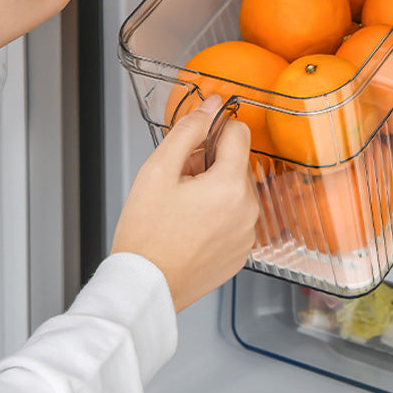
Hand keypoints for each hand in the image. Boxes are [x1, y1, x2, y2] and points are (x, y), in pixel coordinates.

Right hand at [111, 96, 258, 312]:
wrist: (144, 286)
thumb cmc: (146, 234)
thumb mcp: (157, 170)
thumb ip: (189, 130)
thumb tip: (211, 106)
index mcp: (231, 185)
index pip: (239, 132)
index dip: (214, 131)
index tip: (194, 145)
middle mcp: (249, 209)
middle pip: (237, 163)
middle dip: (211, 163)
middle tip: (179, 183)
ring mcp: (248, 233)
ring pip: (237, 190)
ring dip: (216, 189)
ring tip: (184, 208)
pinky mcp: (243, 251)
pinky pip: (237, 218)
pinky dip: (220, 215)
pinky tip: (193, 227)